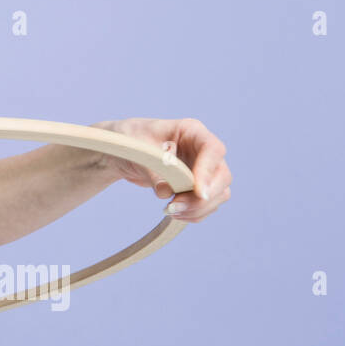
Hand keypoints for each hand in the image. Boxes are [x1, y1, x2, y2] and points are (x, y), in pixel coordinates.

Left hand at [93, 118, 230, 222]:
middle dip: (202, 198)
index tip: (198, 192)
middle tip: (174, 207)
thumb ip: (154, 171)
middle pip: (221, 177)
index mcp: (191, 131)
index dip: (208, 172)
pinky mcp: (197, 187)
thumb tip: (166, 192)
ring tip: (169, 211)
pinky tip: (173, 214)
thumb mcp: (137, 151)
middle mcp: (203, 150)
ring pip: (218, 194)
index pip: (213, 150)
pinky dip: (193, 214)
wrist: (123, 153)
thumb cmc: (130, 141)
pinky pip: (207, 205)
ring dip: (197, 209)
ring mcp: (204, 170)